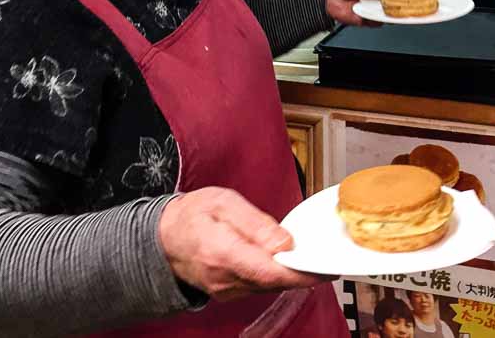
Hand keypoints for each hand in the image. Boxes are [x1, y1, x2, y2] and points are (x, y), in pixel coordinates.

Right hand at [157, 187, 323, 301]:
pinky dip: (278, 276)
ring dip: (293, 274)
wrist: (162, 238)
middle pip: (275, 281)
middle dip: (305, 272)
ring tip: (314, 258)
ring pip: (270, 286)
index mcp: (223, 252)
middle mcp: (225, 279)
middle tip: (331, 260)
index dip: (302, 272)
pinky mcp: (229, 293)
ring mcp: (226, 290)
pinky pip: (261, 286)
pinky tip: (289, 262)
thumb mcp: (223, 202)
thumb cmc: (191, 215)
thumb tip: (285, 242)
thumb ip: (256, 222)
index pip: (270, 271)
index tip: (326, 267)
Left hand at [323, 0, 394, 26]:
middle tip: (402, 5)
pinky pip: (377, 23)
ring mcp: (373, 10)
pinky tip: (370, 11)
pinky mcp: (367, 20)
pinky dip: (376, 19)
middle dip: (400, 6)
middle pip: (396, 5)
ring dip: (388, 13)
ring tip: (382, 6)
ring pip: (389, 15)